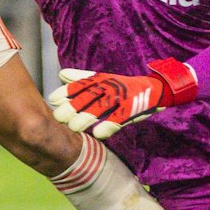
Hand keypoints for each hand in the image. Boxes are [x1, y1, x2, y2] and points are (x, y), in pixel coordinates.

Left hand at [47, 59, 197, 138]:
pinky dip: (107, 127)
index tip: (52, 100)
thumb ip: (83, 78)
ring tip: (73, 128)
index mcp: (102, 80)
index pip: (80, 85)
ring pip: (99, 109)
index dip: (65, 92)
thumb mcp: (104, 79)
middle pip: (86, 97)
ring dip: (84, 119)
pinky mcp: (132, 110)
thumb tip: (62, 74)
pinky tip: (97, 135)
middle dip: (71, 108)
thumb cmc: (126, 86)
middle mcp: (110, 87)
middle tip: (58, 117)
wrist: (158, 89)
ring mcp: (122, 98)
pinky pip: (117, 120)